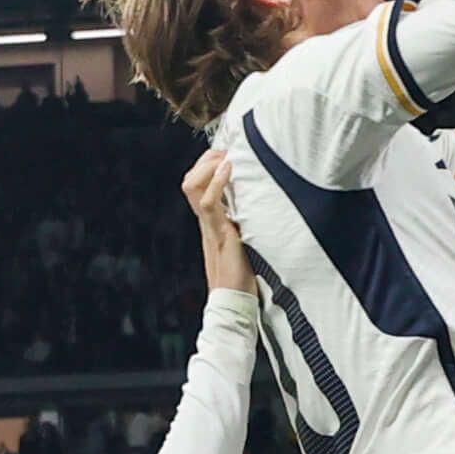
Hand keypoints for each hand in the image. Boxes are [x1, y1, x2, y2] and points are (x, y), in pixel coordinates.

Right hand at [183, 149, 250, 293]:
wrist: (235, 302)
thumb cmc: (244, 275)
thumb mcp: (247, 239)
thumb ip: (248, 222)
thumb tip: (264, 203)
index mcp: (212, 220)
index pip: (198, 183)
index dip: (209, 163)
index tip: (229, 152)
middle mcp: (207, 221)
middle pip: (190, 179)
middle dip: (207, 159)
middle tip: (228, 152)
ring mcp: (211, 226)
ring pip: (192, 186)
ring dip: (209, 166)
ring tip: (227, 159)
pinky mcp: (220, 235)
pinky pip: (208, 204)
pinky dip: (216, 184)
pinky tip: (229, 172)